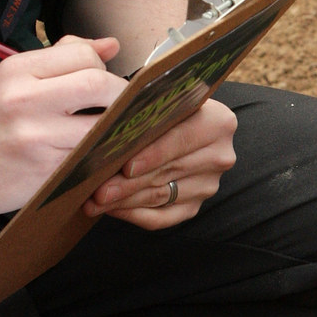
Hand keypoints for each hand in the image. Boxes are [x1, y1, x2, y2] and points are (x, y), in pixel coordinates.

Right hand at [0, 36, 126, 213]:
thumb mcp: (15, 76)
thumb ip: (64, 57)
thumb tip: (111, 45)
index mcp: (18, 70)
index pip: (84, 56)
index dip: (102, 68)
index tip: (101, 82)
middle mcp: (25, 101)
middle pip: (99, 85)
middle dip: (120, 94)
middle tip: (119, 105)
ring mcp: (36, 139)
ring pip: (101, 125)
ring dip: (114, 127)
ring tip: (107, 129)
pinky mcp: (45, 172)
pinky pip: (90, 156)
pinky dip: (100, 152)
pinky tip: (92, 151)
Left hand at [85, 97, 236, 227]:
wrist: (180, 125)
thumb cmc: (163, 109)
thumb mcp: (159, 100)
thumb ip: (144, 110)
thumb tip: (109, 127)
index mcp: (219, 123)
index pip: (182, 139)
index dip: (153, 154)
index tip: (126, 166)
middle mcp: (219, 156)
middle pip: (168, 171)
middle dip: (129, 183)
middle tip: (99, 190)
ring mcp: (208, 185)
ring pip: (161, 196)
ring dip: (125, 201)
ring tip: (96, 201)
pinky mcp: (194, 206)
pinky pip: (161, 217)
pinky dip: (134, 214)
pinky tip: (112, 209)